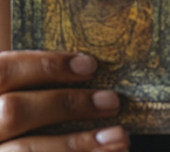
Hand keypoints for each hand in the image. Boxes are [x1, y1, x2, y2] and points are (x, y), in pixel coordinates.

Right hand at [0, 51, 129, 151]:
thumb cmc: (19, 116)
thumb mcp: (15, 94)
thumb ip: (33, 85)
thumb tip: (85, 68)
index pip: (4, 71)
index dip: (46, 66)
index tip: (90, 65)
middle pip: (15, 111)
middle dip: (69, 104)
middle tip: (111, 101)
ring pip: (26, 151)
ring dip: (80, 143)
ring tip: (119, 137)